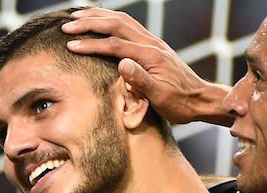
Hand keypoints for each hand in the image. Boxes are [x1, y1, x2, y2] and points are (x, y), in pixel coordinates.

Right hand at [62, 8, 231, 125]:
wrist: (200, 99)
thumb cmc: (180, 103)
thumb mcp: (160, 97)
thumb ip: (141, 79)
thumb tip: (121, 63)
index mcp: (151, 55)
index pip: (115, 45)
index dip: (91, 44)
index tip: (70, 45)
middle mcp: (152, 44)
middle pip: (116, 24)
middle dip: (90, 23)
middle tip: (66, 25)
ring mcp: (153, 42)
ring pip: (122, 20)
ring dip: (99, 16)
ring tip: (77, 16)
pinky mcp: (153, 46)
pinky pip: (129, 25)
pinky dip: (111, 19)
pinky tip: (101, 21)